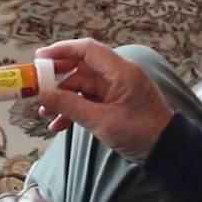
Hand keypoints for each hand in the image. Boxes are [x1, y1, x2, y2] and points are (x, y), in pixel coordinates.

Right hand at [35, 39, 173, 162]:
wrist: (165, 151)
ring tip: (44, 114)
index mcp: (120, 71)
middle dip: (57, 77)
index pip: (87, 50)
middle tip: (36, 86)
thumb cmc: (141, 133)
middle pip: (81, 66)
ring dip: (62, 99)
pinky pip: (87, 100)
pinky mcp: (113, 103)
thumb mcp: (102, 121)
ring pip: (81, 86)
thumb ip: (71, 107)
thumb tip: (43, 95)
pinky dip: (73, 110)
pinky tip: (59, 125)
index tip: (39, 58)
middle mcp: (117, 75)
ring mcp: (114, 89)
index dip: (61, 50)